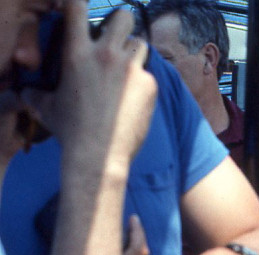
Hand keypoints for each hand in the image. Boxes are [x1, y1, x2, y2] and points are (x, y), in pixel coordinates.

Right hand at [23, 5, 155, 168]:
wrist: (99, 154)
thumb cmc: (69, 131)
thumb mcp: (47, 107)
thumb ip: (37, 93)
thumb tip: (26, 92)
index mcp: (77, 53)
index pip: (76, 8)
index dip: (78, 1)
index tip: (81, 6)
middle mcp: (106, 55)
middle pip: (123, 17)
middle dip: (120, 23)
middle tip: (116, 38)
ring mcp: (131, 69)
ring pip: (141, 44)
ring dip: (133, 52)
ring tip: (126, 70)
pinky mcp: (150, 85)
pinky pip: (148, 73)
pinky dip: (142, 82)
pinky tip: (134, 99)